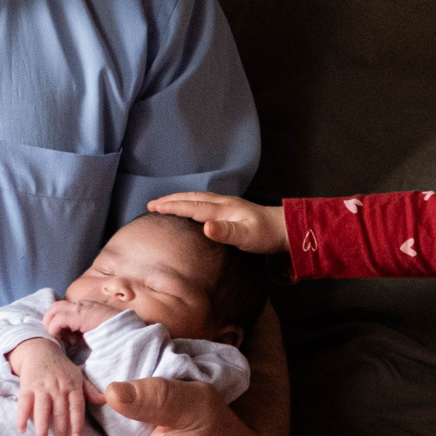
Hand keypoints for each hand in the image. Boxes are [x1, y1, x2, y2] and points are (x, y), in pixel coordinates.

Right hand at [7, 337, 92, 435]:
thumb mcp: (78, 375)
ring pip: (42, 409)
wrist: (40, 350)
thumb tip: (104, 400)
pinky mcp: (26, 386)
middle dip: (60, 431)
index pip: (76, 407)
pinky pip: (24, 403)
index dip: (77, 424)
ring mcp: (42, 386)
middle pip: (60, 412)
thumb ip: (90, 390)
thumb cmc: (62, 368)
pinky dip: (22, 416)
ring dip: (41, 427)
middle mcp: (58, 386)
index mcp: (72, 385)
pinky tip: (21, 430)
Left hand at [39, 298, 119, 338]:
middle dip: (51, 321)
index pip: (64, 309)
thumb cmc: (116, 339)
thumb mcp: (96, 335)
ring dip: (52, 325)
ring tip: (61, 339)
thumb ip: (83, 335)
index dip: (59, 323)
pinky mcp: (80, 314)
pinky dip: (56, 329)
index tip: (68, 339)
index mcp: (87, 309)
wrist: (129, 336)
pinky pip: (58, 318)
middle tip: (58, 338)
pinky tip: (66, 340)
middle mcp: (83, 305)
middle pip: (56, 306)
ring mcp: (82, 307)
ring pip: (54, 309)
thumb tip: (70, 342)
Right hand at [146, 192, 287, 254]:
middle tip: (151, 204)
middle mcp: (222, 203)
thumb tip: (205, 227)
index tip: (153, 207)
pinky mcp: (231, 209)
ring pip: (197, 198)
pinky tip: (190, 208)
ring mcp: (227, 205)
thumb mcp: (247, 237)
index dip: (171, 207)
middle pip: (191, 198)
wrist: (285, 228)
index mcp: (222, 209)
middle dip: (170, 200)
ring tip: (164, 204)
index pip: (191, 206)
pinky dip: (190, 202)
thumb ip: (226, 233)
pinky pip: (203, 202)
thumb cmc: (266, 235)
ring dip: (179, 200)